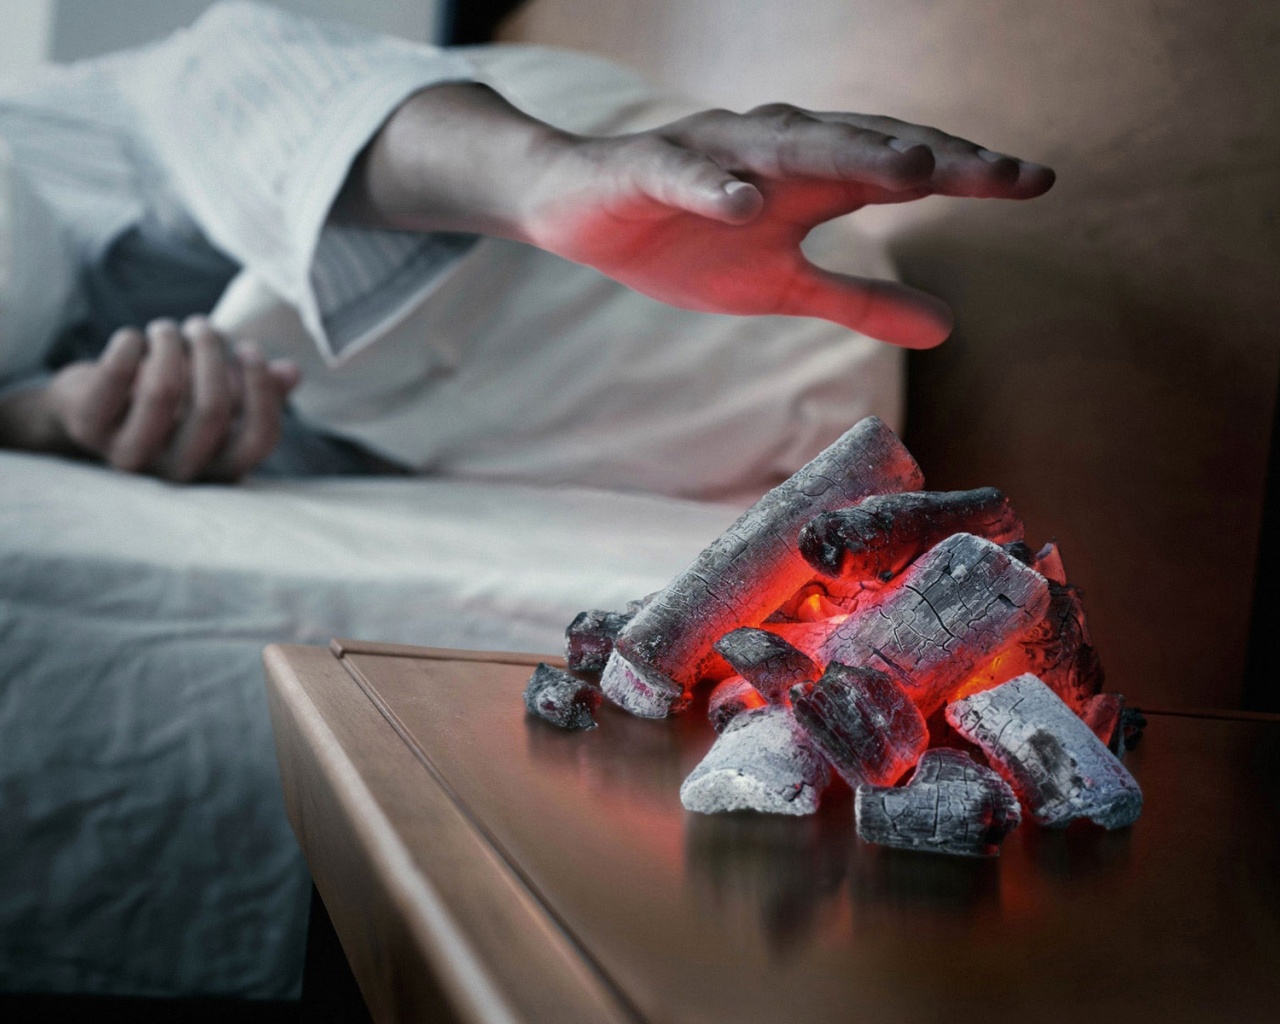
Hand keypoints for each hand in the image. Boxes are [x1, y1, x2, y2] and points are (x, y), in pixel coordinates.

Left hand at [45, 317, 299, 481]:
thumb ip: (258, 390)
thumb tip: (291, 372)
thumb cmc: (168, 403)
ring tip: (166, 328)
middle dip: (211, 353)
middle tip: (202, 326)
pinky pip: (115, 377)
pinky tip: (132, 338)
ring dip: (170, 344)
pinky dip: (128, 345)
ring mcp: (130, 455)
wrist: (90, 412)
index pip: (259, 438)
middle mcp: (178, 471)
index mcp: (218, 466)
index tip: (249, 348)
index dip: (262, 388)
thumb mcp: (216, 398)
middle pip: (213, 409)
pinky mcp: (88, 428)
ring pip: (164, 391)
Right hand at [519, 105, 1055, 347]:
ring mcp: (713, 156)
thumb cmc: (686, 240)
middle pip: (862, 147)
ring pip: (787, 146)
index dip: (967, 174)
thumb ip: (859, 300)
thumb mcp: (781, 284)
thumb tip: (947, 328)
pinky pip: (685, 175)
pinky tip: (745, 202)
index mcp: (810, 180)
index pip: (900, 169)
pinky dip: (714, 185)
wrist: (579, 211)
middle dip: (931, 157)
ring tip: (911, 175)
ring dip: (848, 154)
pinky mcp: (648, 169)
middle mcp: (773, 153)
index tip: (1037, 183)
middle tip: (1001, 174)